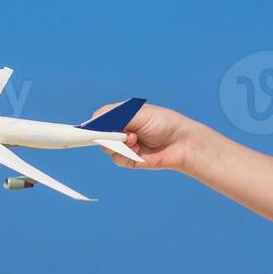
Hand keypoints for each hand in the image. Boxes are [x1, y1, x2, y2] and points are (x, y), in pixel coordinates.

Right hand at [90, 102, 205, 172]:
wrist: (181, 143)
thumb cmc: (163, 122)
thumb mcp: (138, 114)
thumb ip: (115, 116)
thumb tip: (94, 121)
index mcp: (122, 115)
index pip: (100, 118)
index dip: (94, 124)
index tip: (90, 128)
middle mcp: (121, 130)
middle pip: (99, 134)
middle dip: (107, 134)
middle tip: (120, 133)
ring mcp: (125, 145)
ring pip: (107, 148)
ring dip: (118, 145)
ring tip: (134, 139)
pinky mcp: (130, 160)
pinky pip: (117, 159)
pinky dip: (125, 155)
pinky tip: (138, 150)